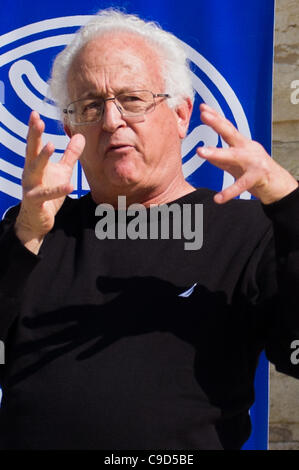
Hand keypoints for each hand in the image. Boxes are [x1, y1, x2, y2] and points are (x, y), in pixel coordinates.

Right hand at [15, 111, 84, 252]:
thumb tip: (80, 136)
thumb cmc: (47, 193)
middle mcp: (29, 173)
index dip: (34, 129)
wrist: (37, 220)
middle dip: (34, 136)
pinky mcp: (35, 202)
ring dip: (42, 157)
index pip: (34, 144)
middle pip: (31, 151)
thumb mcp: (61, 171)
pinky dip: (57, 190)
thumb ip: (69, 155)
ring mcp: (30, 187)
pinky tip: (69, 185)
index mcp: (34, 164)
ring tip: (50, 145)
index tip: (34, 113)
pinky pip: (46, 195)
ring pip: (34, 170)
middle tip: (37, 121)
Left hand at [197, 103, 298, 203]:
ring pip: (234, 155)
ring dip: (217, 153)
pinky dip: (229, 192)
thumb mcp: (237, 164)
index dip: (216, 117)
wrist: (279, 186)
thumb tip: (206, 153)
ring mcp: (254, 162)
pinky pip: (241, 185)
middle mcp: (248, 149)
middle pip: (231, 133)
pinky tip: (218, 198)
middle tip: (204, 115)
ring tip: (201, 152)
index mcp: (243, 145)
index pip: (228, 128)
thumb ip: (222, 159)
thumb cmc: (257, 174)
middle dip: (217, 123)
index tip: (203, 108)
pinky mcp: (258, 177)